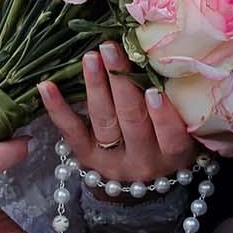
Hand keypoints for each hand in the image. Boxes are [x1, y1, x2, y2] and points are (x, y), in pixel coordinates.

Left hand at [39, 41, 200, 184]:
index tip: (153, 89)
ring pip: (103, 120)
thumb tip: (165, 55)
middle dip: (121, 82)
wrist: (142, 185)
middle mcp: (143, 160)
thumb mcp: (187, 132)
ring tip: (90, 56)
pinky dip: (57, 108)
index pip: (170, 135)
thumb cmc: (169, 143)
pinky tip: (46, 86)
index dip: (162, 114)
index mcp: (173, 154)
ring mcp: (112, 160)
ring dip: (95, 86)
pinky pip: (71, 132)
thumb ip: (181, 105)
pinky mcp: (87, 158)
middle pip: (132, 120)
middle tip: (111, 48)